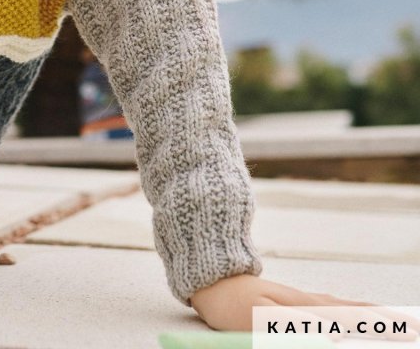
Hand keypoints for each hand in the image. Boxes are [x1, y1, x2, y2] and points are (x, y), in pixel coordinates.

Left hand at [190, 274, 419, 338]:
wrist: (209, 278)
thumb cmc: (233, 303)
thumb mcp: (264, 318)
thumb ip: (297, 327)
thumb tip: (330, 331)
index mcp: (308, 310)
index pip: (353, 320)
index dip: (382, 326)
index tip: (412, 329)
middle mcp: (309, 304)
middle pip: (354, 314)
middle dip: (384, 321)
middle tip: (414, 326)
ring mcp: (299, 301)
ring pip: (342, 309)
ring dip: (368, 316)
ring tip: (392, 320)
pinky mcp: (288, 303)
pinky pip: (328, 308)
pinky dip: (347, 312)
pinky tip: (349, 312)